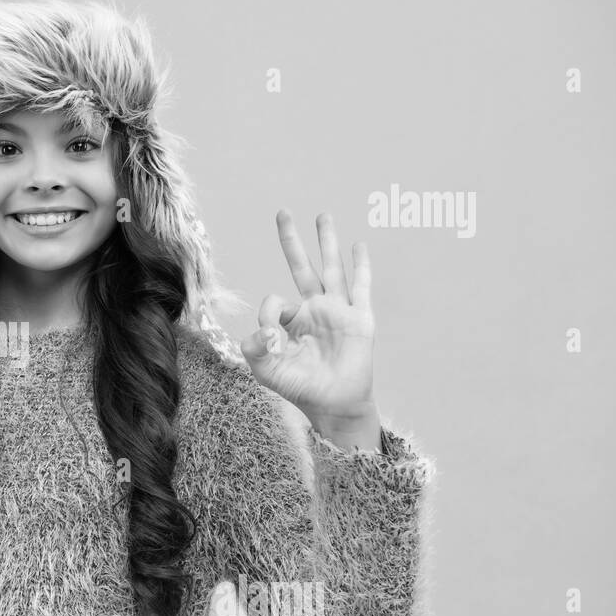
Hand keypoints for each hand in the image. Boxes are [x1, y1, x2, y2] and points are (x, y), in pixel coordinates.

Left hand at [239, 211, 376, 424]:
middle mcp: (314, 310)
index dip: (269, 316)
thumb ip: (255, 348)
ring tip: (323, 215)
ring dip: (327, 241)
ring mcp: (338, 311)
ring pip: (331, 267)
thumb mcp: (266, 370)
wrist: (333, 404)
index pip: (275, 301)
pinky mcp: (359, 318)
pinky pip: (360, 286)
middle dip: (292, 240)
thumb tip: (263, 330)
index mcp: (291, 320)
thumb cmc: (300, 388)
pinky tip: (359, 245)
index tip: (271, 338)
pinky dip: (360, 266)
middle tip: (283, 211)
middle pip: (302, 266)